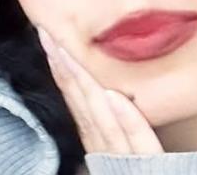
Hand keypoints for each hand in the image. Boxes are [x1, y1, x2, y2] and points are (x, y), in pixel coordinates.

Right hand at [36, 26, 164, 154]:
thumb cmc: (138, 170)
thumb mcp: (120, 144)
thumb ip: (108, 122)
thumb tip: (101, 89)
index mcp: (98, 137)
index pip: (76, 98)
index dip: (61, 69)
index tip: (49, 39)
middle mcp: (104, 145)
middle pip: (81, 102)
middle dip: (64, 68)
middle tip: (48, 35)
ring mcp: (123, 156)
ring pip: (100, 117)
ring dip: (83, 85)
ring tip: (69, 54)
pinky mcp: (148, 165)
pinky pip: (136, 141)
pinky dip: (125, 119)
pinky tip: (112, 96)